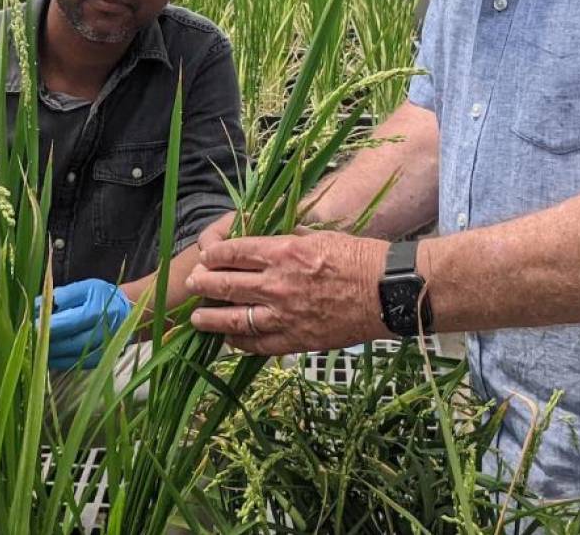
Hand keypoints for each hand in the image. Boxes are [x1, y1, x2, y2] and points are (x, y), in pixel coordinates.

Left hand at [36, 278, 131, 369]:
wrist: (127, 313)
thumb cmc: (101, 296)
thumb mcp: (84, 287)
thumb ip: (61, 295)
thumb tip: (36, 305)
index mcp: (97, 312)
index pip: (67, 323)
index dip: (46, 326)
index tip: (30, 325)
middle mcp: (100, 334)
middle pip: (67, 343)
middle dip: (44, 341)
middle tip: (28, 338)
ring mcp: (101, 351)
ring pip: (68, 357)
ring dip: (48, 353)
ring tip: (33, 346)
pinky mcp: (97, 361)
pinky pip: (73, 364)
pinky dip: (57, 360)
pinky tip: (46, 354)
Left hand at [184, 225, 392, 355]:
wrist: (387, 292)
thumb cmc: (360, 258)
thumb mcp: (320, 236)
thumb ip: (289, 239)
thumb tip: (269, 239)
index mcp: (282, 252)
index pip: (233, 252)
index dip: (213, 255)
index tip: (205, 256)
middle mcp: (276, 284)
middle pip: (225, 285)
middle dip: (203, 284)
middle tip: (192, 284)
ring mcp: (284, 315)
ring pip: (233, 319)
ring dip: (210, 318)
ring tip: (197, 318)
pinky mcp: (296, 339)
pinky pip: (257, 344)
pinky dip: (239, 342)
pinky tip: (229, 340)